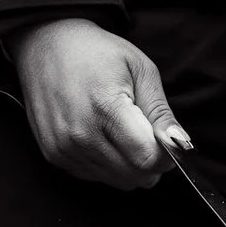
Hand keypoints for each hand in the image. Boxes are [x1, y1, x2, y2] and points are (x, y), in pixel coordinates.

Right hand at [11, 16, 191, 188]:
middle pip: (134, 176)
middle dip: (149, 162)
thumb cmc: (96, 52)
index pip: (147, 158)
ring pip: (117, 181)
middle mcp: (81, 134)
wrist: (46, 45)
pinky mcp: (54, 156)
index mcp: (106, 107)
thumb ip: (160, 111)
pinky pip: (95, 177)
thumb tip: (179, 143)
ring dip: (128, 164)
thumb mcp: (139, 69)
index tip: (166, 142)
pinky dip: (107, 164)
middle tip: (145, 134)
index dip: (165, 155)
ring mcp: (64, 148)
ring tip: (120, 131)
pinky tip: (102, 135)